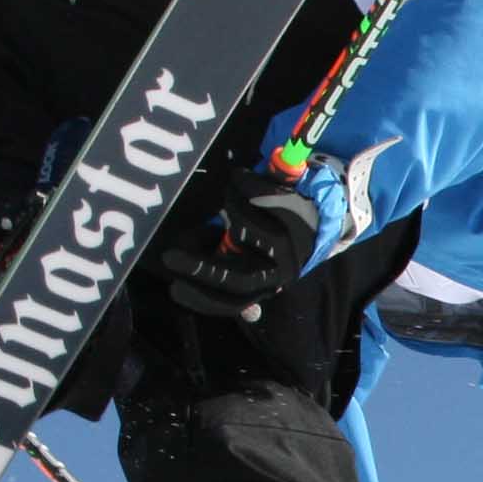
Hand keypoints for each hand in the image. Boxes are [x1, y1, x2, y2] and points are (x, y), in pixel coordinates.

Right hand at [158, 178, 320, 319]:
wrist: (313, 209)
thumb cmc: (264, 230)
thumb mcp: (239, 250)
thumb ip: (215, 257)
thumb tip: (181, 268)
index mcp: (265, 283)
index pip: (233, 302)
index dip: (202, 299)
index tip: (173, 288)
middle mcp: (281, 273)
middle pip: (240, 279)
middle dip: (201, 269)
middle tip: (169, 255)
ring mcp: (293, 248)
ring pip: (254, 233)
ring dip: (232, 210)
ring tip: (227, 195)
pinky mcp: (303, 217)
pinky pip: (270, 199)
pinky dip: (248, 185)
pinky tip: (238, 179)